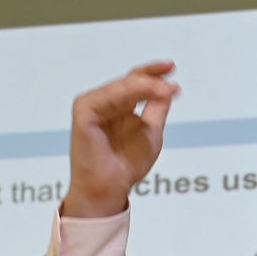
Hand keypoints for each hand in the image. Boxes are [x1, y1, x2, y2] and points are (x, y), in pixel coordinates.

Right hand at [60, 61, 178, 218]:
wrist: (110, 188)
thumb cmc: (126, 165)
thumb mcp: (151, 132)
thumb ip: (157, 108)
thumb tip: (168, 87)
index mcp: (119, 105)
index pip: (136, 82)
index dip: (154, 72)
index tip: (172, 67)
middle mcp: (105, 102)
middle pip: (130, 81)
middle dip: (153, 80)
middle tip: (172, 85)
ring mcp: (92, 105)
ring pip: (122, 87)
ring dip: (145, 86)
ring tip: (165, 90)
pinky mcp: (84, 111)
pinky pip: (108, 96)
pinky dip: (129, 92)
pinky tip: (147, 91)